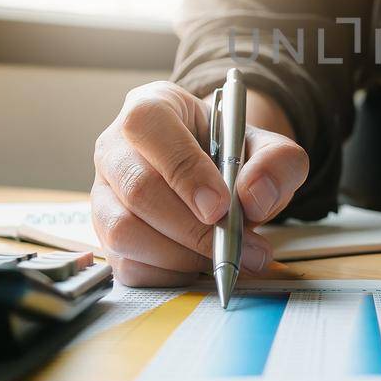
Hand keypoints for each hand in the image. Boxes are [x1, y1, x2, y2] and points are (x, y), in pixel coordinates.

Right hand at [91, 80, 308, 286]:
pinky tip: (199, 263)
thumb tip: (255, 197)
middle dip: (192, 227)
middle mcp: (115, 147)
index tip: (221, 206)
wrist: (217, 176)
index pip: (148, 126)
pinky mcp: (104, 235)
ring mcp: (103, 193)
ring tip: (224, 256)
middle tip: (238, 244)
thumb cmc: (231, 155)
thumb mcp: (267, 147)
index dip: (184, 169)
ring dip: (181, 255)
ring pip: (123, 231)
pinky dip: (170, 273)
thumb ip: (277, 162)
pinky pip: (127, 265)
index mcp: (151, 107)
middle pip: (137, 188)